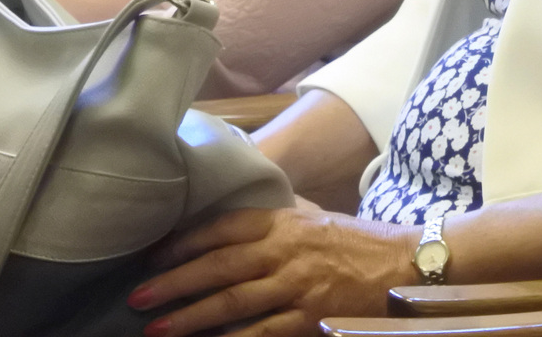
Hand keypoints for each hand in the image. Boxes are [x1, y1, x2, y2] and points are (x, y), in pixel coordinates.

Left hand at [128, 206, 418, 336]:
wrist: (403, 266)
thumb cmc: (355, 242)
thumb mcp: (313, 218)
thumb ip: (274, 220)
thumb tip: (229, 224)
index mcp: (284, 222)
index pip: (223, 227)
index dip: (185, 241)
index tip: (153, 255)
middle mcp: (285, 251)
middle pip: (219, 266)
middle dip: (174, 281)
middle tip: (138, 296)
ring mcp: (296, 287)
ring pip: (232, 303)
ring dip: (190, 316)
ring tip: (157, 327)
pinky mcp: (308, 318)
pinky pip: (260, 333)